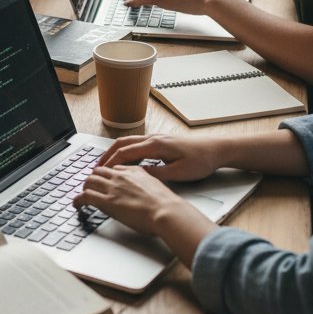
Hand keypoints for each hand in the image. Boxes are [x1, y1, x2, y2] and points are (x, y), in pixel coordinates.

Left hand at [73, 164, 184, 237]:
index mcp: (133, 171)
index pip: (113, 168)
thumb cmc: (165, 203)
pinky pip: (85, 197)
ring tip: (82, 196)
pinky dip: (78, 200)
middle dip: (92, 179)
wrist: (166, 211)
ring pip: (89, 181)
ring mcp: (112, 188)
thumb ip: (145, 181)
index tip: (104, 180)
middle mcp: (120, 176)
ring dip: (84, 188)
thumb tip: (142, 186)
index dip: (106, 175)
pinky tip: (77, 205)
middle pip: (98, 172)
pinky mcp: (106, 201)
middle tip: (89, 186)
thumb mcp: (155, 185)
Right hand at [96, 134, 221, 181]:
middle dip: (107, 154)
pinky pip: (137, 143)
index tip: (100, 172)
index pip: (126, 152)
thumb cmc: (201, 161)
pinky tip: (125, 159)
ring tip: (106, 163)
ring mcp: (157, 138)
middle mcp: (154, 138)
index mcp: (156, 146)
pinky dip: (125, 150)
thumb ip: (157, 174)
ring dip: (115, 151)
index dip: (111, 162)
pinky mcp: (161, 141)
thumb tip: (137, 176)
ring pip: (129, 141)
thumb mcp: (179, 173)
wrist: (216, 149)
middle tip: (96, 167)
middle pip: (123, 143)